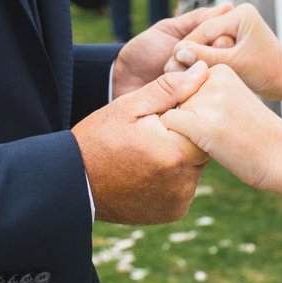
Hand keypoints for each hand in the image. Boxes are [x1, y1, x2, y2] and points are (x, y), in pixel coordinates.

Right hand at [73, 61, 211, 223]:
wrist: (75, 183)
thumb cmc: (99, 139)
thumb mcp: (130, 106)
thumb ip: (170, 88)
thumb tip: (203, 71)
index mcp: (176, 152)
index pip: (206, 123)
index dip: (190, 113)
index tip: (166, 113)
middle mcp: (184, 181)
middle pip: (204, 145)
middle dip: (186, 134)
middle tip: (157, 131)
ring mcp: (180, 200)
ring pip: (195, 165)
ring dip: (181, 154)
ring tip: (150, 150)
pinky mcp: (174, 211)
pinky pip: (185, 184)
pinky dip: (174, 175)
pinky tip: (150, 169)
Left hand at [112, 4, 232, 98]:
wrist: (123, 78)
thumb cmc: (146, 50)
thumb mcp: (171, 29)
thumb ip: (198, 19)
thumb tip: (228, 6)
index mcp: (209, 49)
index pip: (229, 42)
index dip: (216, 39)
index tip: (195, 39)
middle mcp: (211, 69)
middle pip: (226, 61)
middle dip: (199, 54)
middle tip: (175, 53)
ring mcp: (203, 89)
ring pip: (212, 78)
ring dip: (188, 70)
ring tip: (166, 67)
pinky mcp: (195, 107)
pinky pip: (201, 98)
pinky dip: (185, 88)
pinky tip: (172, 83)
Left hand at [159, 64, 281, 191]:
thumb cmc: (258, 134)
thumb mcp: (233, 101)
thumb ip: (205, 95)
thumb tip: (168, 101)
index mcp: (220, 70)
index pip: (183, 85)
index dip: (193, 108)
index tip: (219, 121)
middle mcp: (211, 79)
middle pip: (174, 99)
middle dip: (186, 119)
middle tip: (218, 133)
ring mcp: (206, 101)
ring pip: (169, 112)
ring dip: (183, 130)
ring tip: (217, 140)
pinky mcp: (199, 124)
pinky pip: (168, 127)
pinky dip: (178, 139)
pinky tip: (207, 147)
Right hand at [171, 2, 281, 99]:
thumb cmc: (268, 71)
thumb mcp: (235, 63)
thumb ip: (207, 56)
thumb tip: (180, 52)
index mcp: (240, 14)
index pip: (205, 29)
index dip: (189, 45)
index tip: (173, 59)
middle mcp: (237, 17)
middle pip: (203, 34)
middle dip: (192, 51)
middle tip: (173, 66)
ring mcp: (235, 28)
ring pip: (206, 43)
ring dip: (197, 57)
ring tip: (181, 72)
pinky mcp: (233, 41)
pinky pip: (213, 49)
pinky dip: (205, 60)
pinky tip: (193, 72)